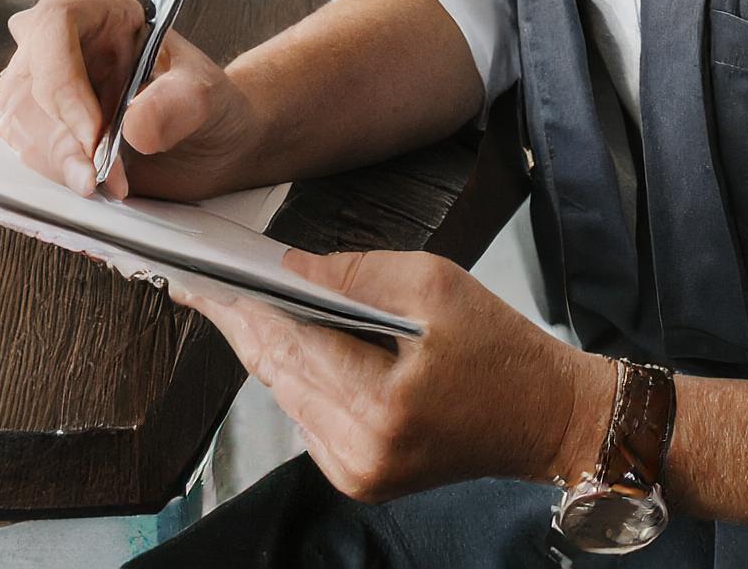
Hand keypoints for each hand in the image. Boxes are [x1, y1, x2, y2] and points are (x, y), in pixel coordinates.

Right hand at [0, 0, 261, 201]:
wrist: (204, 138)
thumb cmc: (202, 99)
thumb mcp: (205, 91)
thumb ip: (180, 101)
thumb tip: (135, 126)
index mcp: (93, 9)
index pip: (54, 25)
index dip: (64, 80)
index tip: (92, 131)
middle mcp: (55, 44)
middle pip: (27, 82)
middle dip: (60, 138)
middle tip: (98, 175)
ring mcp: (37, 88)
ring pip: (19, 123)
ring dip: (57, 163)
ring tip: (105, 183)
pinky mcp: (36, 129)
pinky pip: (25, 151)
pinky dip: (56, 174)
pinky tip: (92, 184)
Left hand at [172, 249, 616, 502]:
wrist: (543, 415)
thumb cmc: (500, 346)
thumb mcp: (436, 284)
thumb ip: (358, 274)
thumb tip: (290, 269)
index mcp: (381, 405)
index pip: (291, 341)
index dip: (244, 304)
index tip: (206, 277)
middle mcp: (359, 451)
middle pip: (279, 372)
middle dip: (242, 323)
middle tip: (203, 284)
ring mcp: (355, 473)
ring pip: (286, 396)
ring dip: (266, 349)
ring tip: (234, 304)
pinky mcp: (357, 478)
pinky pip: (308, 418)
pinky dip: (297, 377)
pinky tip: (287, 342)